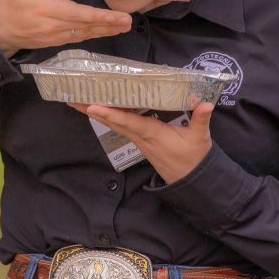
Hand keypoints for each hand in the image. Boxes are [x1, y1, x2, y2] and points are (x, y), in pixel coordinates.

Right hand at [0, 0, 131, 56]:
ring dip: (105, 31)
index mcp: (48, 9)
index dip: (101, 16)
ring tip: (123, 27)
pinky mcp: (55, 42)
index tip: (117, 16)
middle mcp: (54, 26)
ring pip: (85, 34)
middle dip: (109, 24)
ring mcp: (56, 36)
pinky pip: (78, 38)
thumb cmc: (11, 3)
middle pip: (87, 26)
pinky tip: (104, 31)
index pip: (79, 14)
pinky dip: (93, 35)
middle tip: (128, 21)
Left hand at [69, 101, 214, 183]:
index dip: (111, 114)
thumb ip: (201, 119)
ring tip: (78, 101)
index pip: (129, 122)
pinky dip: (109, 116)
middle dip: (92, 111)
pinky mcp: (141, 140)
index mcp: (153, 134)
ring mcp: (139, 139)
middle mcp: (141, 136)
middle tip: (72, 99)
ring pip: (114, 124)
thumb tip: (206, 103)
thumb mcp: (201, 138)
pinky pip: (121, 126)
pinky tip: (100, 108)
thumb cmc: (194, 158)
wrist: (192, 180)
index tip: (92, 107)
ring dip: (96, 113)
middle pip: (113, 121)